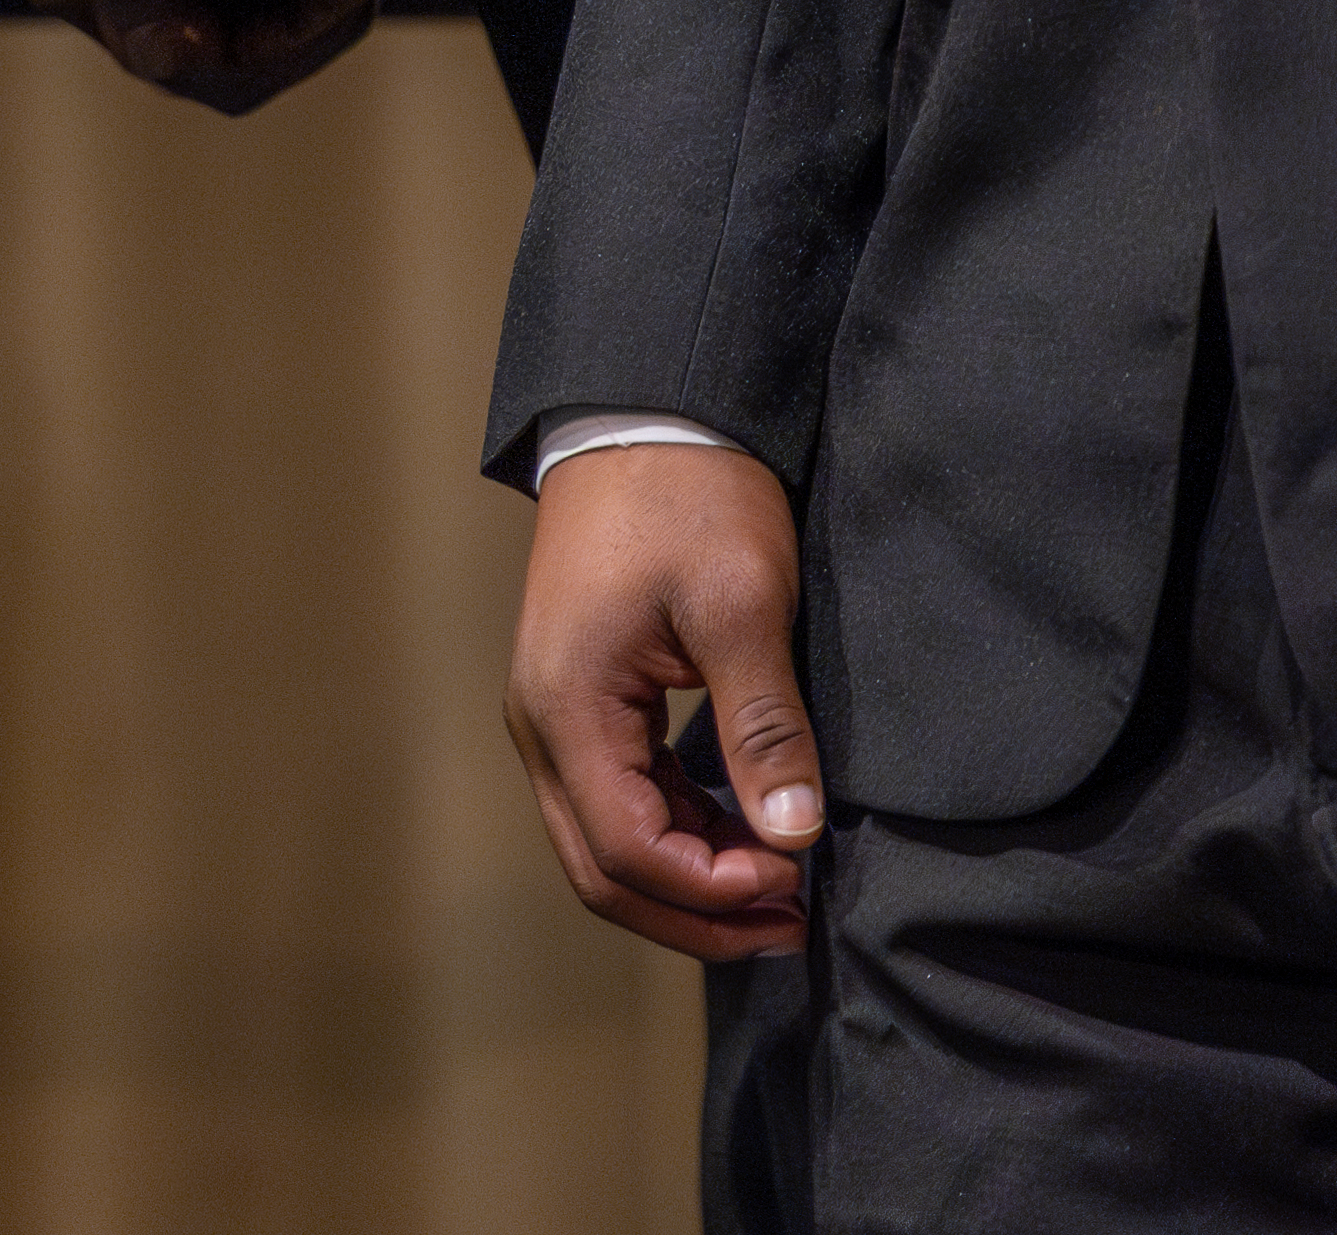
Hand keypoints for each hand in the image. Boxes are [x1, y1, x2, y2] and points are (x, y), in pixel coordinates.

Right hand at [508, 440, 822, 960]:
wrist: (644, 412)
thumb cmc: (688, 496)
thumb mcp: (741, 605)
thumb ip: (765, 727)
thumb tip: (793, 836)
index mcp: (567, 705)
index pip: (628, 850)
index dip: (712, 890)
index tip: (795, 881)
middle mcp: (542, 724)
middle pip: (603, 870)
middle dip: (696, 914)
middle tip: (792, 924)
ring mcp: (555, 714)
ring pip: (606, 844)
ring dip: (689, 882)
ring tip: (781, 890)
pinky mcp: (583, 698)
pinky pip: (619, 799)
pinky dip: (679, 835)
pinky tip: (745, 833)